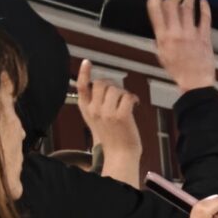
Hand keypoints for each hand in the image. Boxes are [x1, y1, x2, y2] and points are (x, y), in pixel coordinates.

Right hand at [75, 60, 141, 176]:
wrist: (120, 154)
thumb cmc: (111, 136)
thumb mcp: (95, 119)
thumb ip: (94, 103)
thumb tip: (100, 84)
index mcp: (86, 109)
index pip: (82, 87)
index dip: (84, 73)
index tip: (88, 62)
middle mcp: (94, 110)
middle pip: (102, 83)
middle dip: (114, 85)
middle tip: (120, 94)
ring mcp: (107, 113)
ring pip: (116, 89)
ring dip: (125, 93)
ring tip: (128, 103)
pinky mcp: (121, 116)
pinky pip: (128, 96)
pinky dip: (134, 98)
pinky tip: (135, 104)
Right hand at [149, 0, 217, 92]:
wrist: (195, 82)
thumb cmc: (178, 71)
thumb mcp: (162, 55)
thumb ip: (160, 39)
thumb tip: (159, 25)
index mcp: (163, 38)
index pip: (156, 12)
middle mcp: (176, 34)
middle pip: (172, 6)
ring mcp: (191, 35)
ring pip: (188, 9)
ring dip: (188, 0)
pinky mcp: (204, 37)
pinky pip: (205, 18)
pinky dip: (205, 8)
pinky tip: (203, 2)